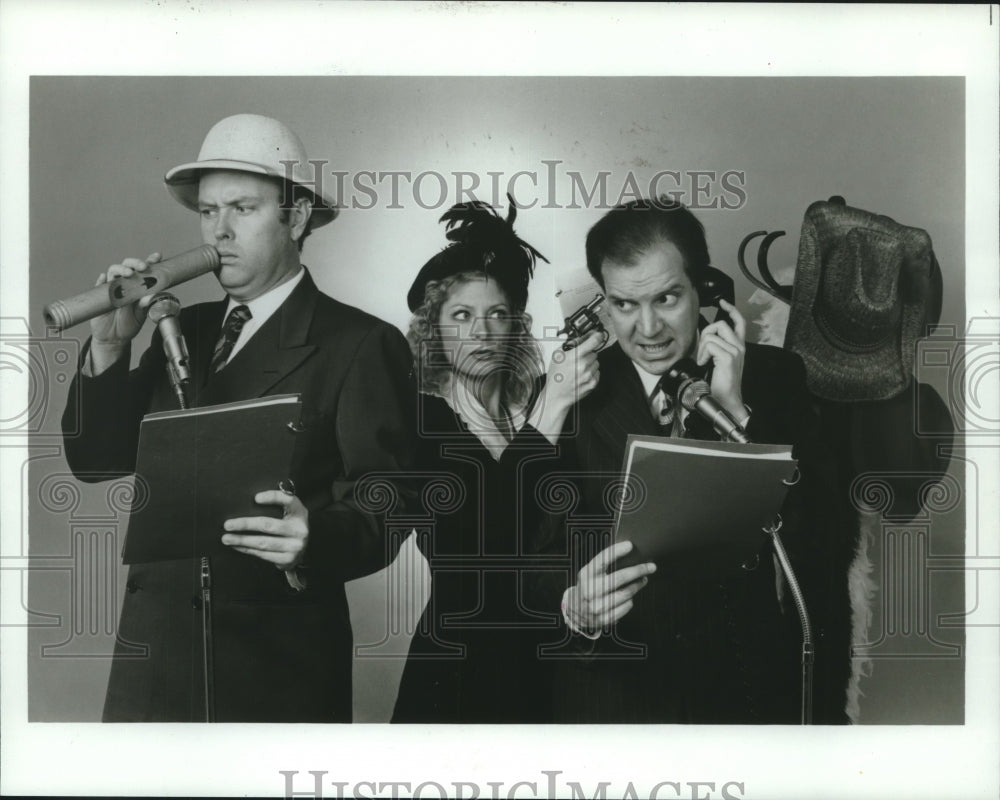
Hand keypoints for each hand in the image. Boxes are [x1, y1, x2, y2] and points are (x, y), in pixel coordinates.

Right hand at [89, 253, 161, 371]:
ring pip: (113, 272)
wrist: (114, 338)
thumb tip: (150, 296)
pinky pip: (98, 285)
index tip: (157, 257)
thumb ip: (145, 305)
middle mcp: (124, 284)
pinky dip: (101, 280)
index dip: (150, 262)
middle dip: (135, 263)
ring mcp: (111, 288)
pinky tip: (104, 278)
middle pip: (128, 266)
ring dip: (121, 269)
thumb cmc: (129, 324)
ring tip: (128, 273)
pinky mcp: (99, 296)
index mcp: (137, 287)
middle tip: (143, 266)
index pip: (144, 271)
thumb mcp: (141, 315)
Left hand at [221, 490, 308, 570]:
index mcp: (299, 513)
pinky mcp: (287, 559)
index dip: (273, 498)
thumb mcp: (289, 513)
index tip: (256, 498)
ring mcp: (294, 546)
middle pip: (268, 525)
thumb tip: (250, 502)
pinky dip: (247, 550)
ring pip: (263, 542)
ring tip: (227, 538)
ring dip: (242, 540)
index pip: (288, 501)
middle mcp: (299, 529)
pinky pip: (262, 554)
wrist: (302, 550)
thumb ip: (277, 506)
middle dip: (245, 524)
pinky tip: (237, 546)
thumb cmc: (289, 527)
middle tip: (228, 525)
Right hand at [547, 329, 603, 411]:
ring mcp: (589, 375)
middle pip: (594, 352)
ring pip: (596, 362)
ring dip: (590, 364)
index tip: (598, 335)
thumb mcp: (558, 355)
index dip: (597, 336)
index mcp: (576, 356)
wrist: (556, 394)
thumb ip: (571, 344)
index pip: (594, 340)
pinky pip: (597, 372)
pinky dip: (591, 373)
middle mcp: (584, 365)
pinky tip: (581, 375)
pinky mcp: (593, 383)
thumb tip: (582, 337)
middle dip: (587, 354)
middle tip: (578, 359)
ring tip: (578, 369)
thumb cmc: (555, 376)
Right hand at [562, 541, 655, 635]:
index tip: (630, 545)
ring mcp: (597, 606)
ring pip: (627, 593)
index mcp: (587, 575)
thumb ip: (604, 564)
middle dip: (639, 570)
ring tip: (643, 579)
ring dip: (638, 585)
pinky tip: (629, 596)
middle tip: (651, 566)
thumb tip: (627, 551)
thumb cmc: (588, 586)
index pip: (602, 560)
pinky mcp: (604, 618)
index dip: (616, 552)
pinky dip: (630, 600)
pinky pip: (626, 606)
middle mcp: (591, 590)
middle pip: (620, 577)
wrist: (575, 611)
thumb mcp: (589, 573)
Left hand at [696, 298, 746, 420]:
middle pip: (720, 324)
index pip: (739, 321)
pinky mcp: (728, 358)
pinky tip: (704, 363)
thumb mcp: (720, 361)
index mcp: (739, 346)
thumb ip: (717, 347)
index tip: (723, 302)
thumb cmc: (722, 384)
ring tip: (703, 360)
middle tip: (702, 349)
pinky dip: (702, 354)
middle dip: (705, 333)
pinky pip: (710, 345)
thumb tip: (705, 337)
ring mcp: (735, 351)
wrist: (727, 400)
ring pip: (712, 335)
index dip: (731, 309)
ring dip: (702, 347)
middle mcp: (739, 346)